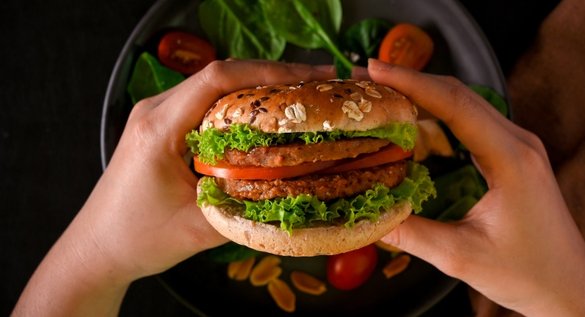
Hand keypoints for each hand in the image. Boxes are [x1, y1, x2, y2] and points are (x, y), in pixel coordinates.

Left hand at [14, 60, 333, 315]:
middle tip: (318, 84)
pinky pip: (206, 101)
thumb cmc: (138, 239)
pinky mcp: (161, 125)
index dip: (268, 73)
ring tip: (301, 95)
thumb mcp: (199, 228)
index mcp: (158, 128)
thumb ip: (248, 209)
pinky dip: (241, 102)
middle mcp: (154, 110)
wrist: (97, 248)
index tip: (308, 78)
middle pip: (220, 75)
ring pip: (214, 85)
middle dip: (273, 75)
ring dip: (258, 87)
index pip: (217, 80)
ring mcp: (156, 114)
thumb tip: (299, 192)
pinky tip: (268, 114)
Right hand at [368, 59, 584, 316]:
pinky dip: (441, 114)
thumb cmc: (526, 273)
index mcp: (511, 159)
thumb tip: (366, 215)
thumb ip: (412, 234)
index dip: (412, 83)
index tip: (375, 70)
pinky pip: (475, 122)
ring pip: (468, 105)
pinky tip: (416, 119)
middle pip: (461, 95)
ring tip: (385, 92)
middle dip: (412, 82)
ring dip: (427, 95)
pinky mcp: (516, 156)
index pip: (456, 105)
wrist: (568, 287)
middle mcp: (520, 143)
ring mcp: (521, 146)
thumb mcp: (461, 257)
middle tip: (368, 78)